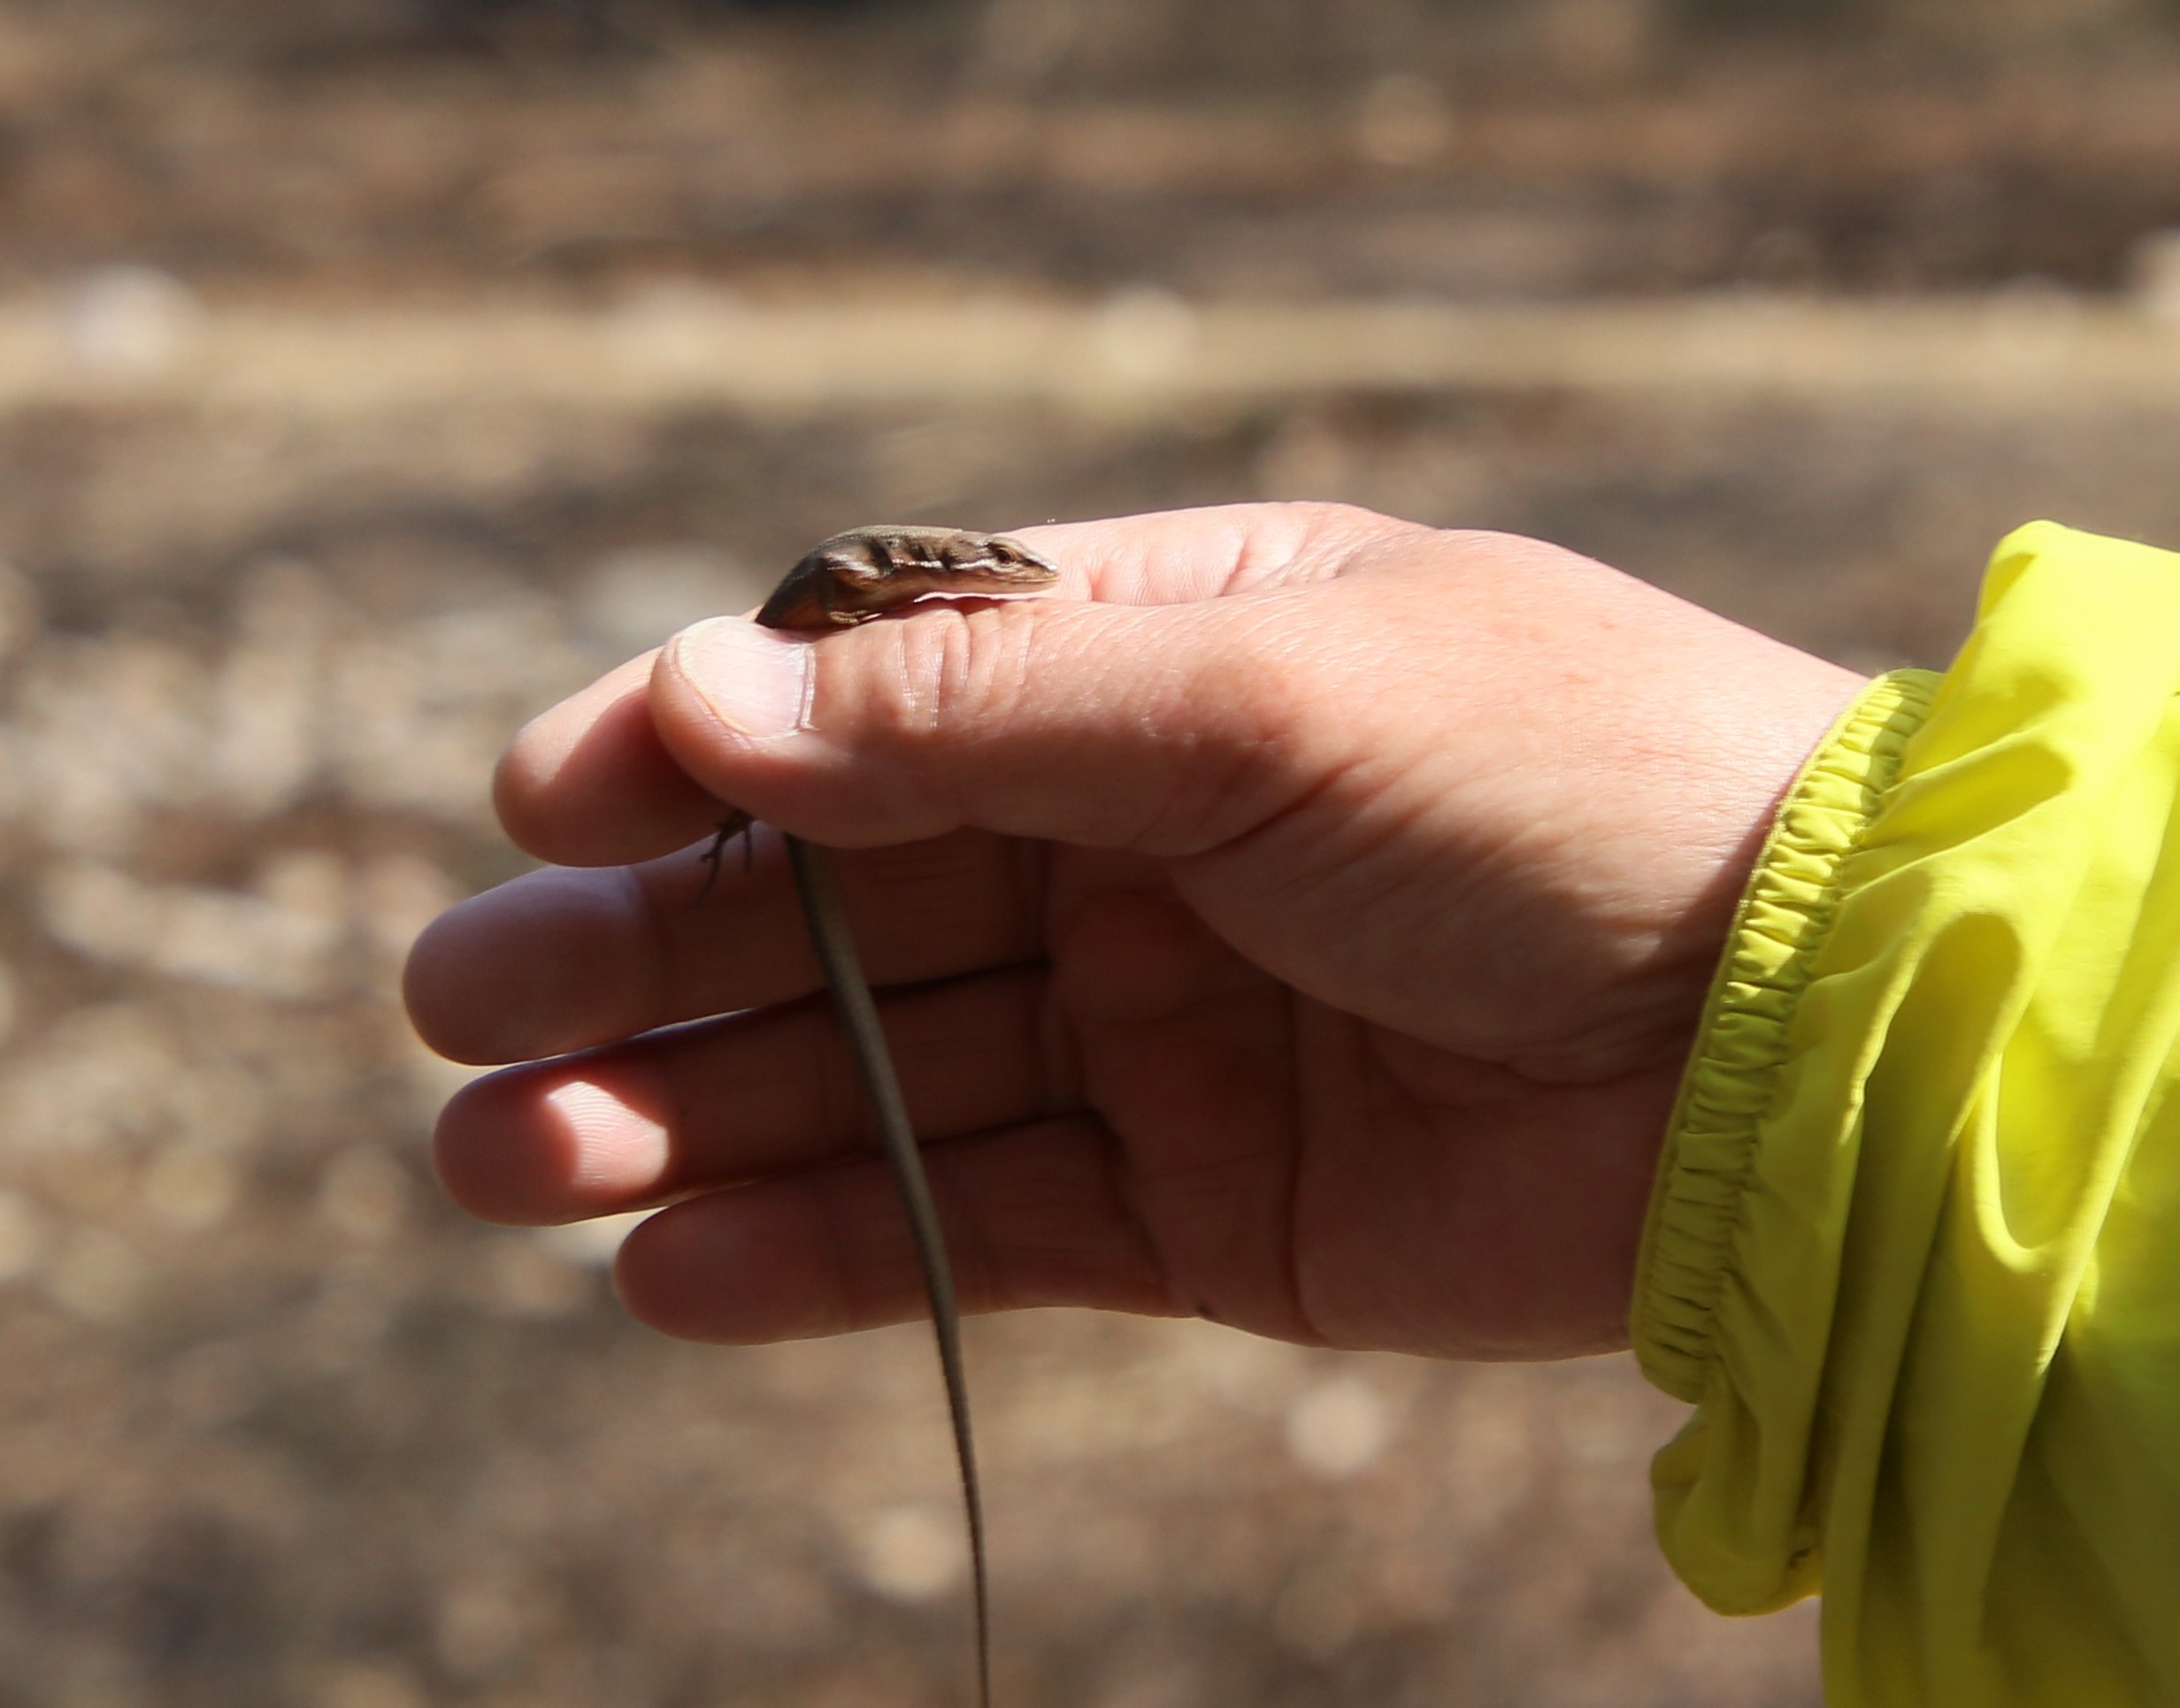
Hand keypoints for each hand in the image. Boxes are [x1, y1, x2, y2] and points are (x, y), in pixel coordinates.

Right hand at [405, 503, 1862, 1359]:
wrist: (1809, 1041)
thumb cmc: (1561, 786)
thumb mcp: (1258, 695)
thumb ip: (971, 715)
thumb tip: (697, 699)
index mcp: (1150, 663)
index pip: (863, 700)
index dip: (690, 748)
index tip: (535, 798)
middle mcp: (1129, 841)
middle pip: (827, 898)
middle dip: (639, 953)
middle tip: (455, 1011)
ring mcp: (1151, 1028)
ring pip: (869, 1074)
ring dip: (684, 1117)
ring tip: (501, 1165)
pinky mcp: (1191, 1203)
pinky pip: (975, 1222)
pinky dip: (826, 1250)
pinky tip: (667, 1266)